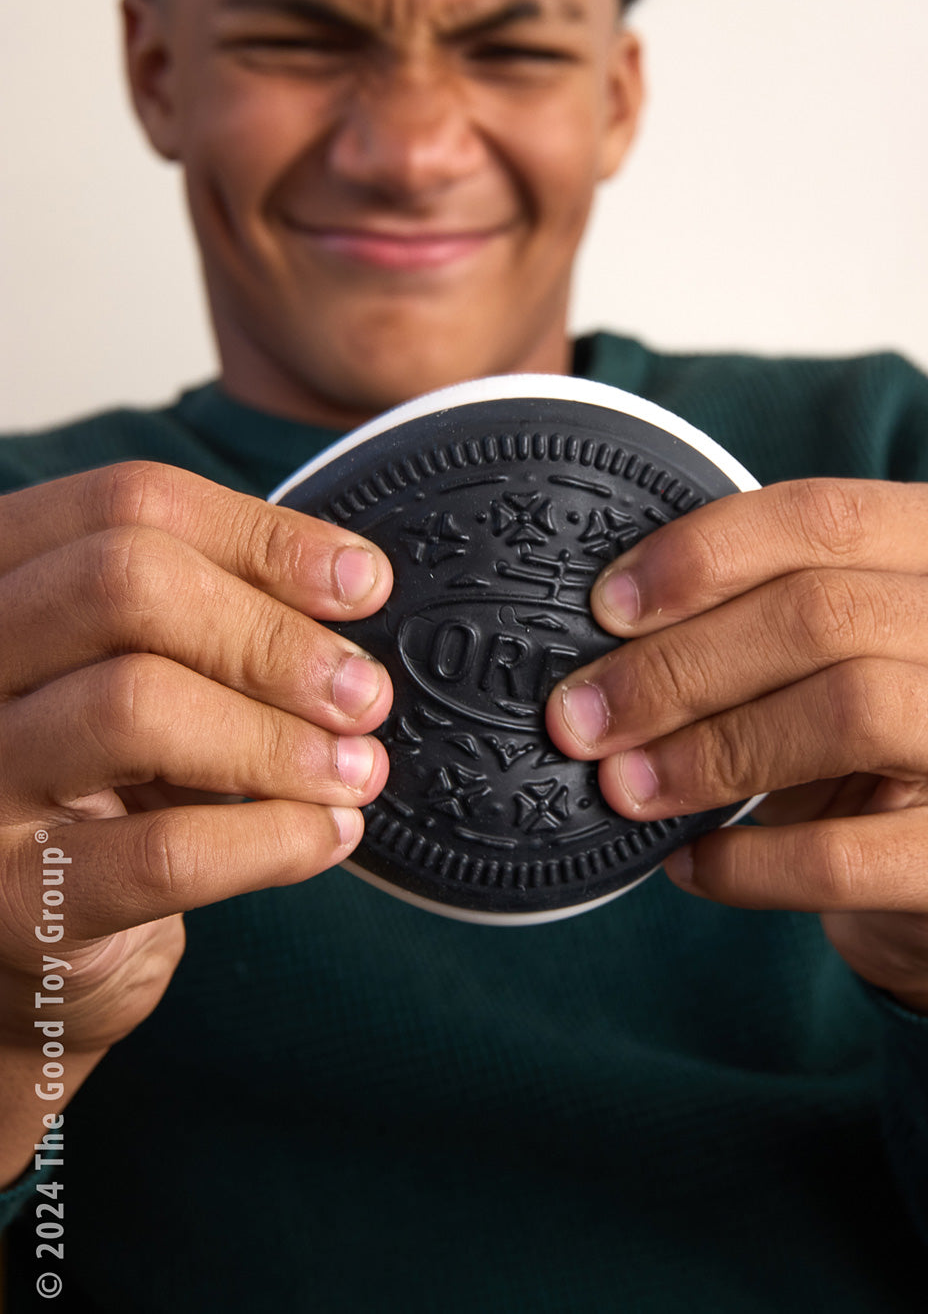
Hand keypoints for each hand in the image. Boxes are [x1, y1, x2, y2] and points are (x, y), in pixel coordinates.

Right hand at [0, 462, 392, 1074]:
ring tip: (357, 769)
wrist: (27, 950)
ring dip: (282, 740)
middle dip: (273, 635)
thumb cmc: (102, 785)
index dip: (265, 536)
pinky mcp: (10, 904)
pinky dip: (275, 839)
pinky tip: (328, 835)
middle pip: (124, 583)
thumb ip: (216, 616)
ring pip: (136, 705)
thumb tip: (354, 584)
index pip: (126, 503)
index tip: (365, 584)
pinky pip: (164, 852)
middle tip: (364, 692)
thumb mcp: (142, 672)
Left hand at [546, 479, 927, 1015]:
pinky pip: (842, 857)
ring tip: (623, 785)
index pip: (824, 516)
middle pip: (825, 616)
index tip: (603, 608)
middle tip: (581, 715)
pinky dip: (743, 864)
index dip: (702, 556)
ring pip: (847, 716)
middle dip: (679, 666)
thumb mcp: (826, 634)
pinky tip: (686, 862)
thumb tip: (605, 625)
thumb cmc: (862, 719)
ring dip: (707, 755)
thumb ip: (749, 601)